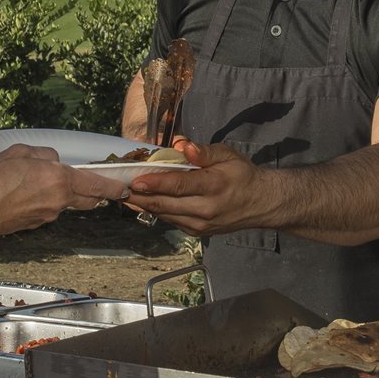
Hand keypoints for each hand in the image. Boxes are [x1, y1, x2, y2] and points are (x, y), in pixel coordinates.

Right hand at [0, 145, 128, 239]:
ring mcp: (49, 214)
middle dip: (98, 193)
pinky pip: (51, 209)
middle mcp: (60, 200)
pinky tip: (29, 193)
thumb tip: (53, 161)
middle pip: (89, 199)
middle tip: (99, 185)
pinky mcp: (38, 223)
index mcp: (60, 180)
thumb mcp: (20, 152)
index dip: (114, 187)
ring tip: (44, 182)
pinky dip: (48, 200)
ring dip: (67, 194)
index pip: (97, 185)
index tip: (125, 187)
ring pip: (68, 203)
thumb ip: (44, 154)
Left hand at [122, 137, 262, 236]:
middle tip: (118, 186)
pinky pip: (170, 220)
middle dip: (139, 196)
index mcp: (214, 186)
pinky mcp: (196, 232)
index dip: (155, 183)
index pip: (179, 185)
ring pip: (164, 214)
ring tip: (123, 192)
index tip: (135, 180)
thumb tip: (181, 145)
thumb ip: (203, 151)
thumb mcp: (228, 155)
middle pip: (165, 204)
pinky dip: (155, 210)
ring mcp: (200, 224)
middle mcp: (206, 209)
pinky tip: (142, 201)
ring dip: (142, 204)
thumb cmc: (242, 175)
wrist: (261, 203)